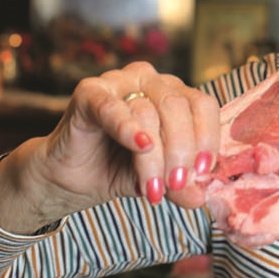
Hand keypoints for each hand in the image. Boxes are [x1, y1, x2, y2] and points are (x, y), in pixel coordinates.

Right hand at [0, 62, 220, 232]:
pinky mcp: (90, 92)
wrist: (71, 178)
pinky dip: (128, 128)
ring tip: (153, 189)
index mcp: (174, 94)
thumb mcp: (158, 181)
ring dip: (154, 156)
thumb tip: (201, 196)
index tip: (203, 172)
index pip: (202, 104)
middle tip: (178, 184)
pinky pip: (113, 107)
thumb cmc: (118, 169)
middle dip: (182, 150)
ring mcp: (119, 81)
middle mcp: (150, 80)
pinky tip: (140, 146)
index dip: (207, 137)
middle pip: (178, 106)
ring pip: (149, 111)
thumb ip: (180, 184)